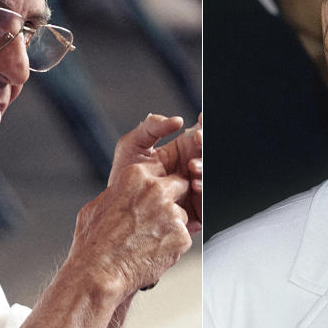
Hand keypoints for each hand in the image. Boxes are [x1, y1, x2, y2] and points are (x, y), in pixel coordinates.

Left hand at [109, 113, 202, 233]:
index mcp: (182, 151)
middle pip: (208, 154)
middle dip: (206, 144)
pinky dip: (205, 190)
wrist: (116, 209)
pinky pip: (207, 200)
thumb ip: (151, 127)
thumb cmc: (123, 177)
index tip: (201, 118)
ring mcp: (195, 189)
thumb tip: (177, 120)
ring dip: (205, 167)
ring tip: (192, 166)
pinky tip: (194, 184)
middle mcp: (192, 169)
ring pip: (210, 176)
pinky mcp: (196, 210)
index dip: (204, 126)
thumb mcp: (133, 144)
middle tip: (197, 139)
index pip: (200, 136)